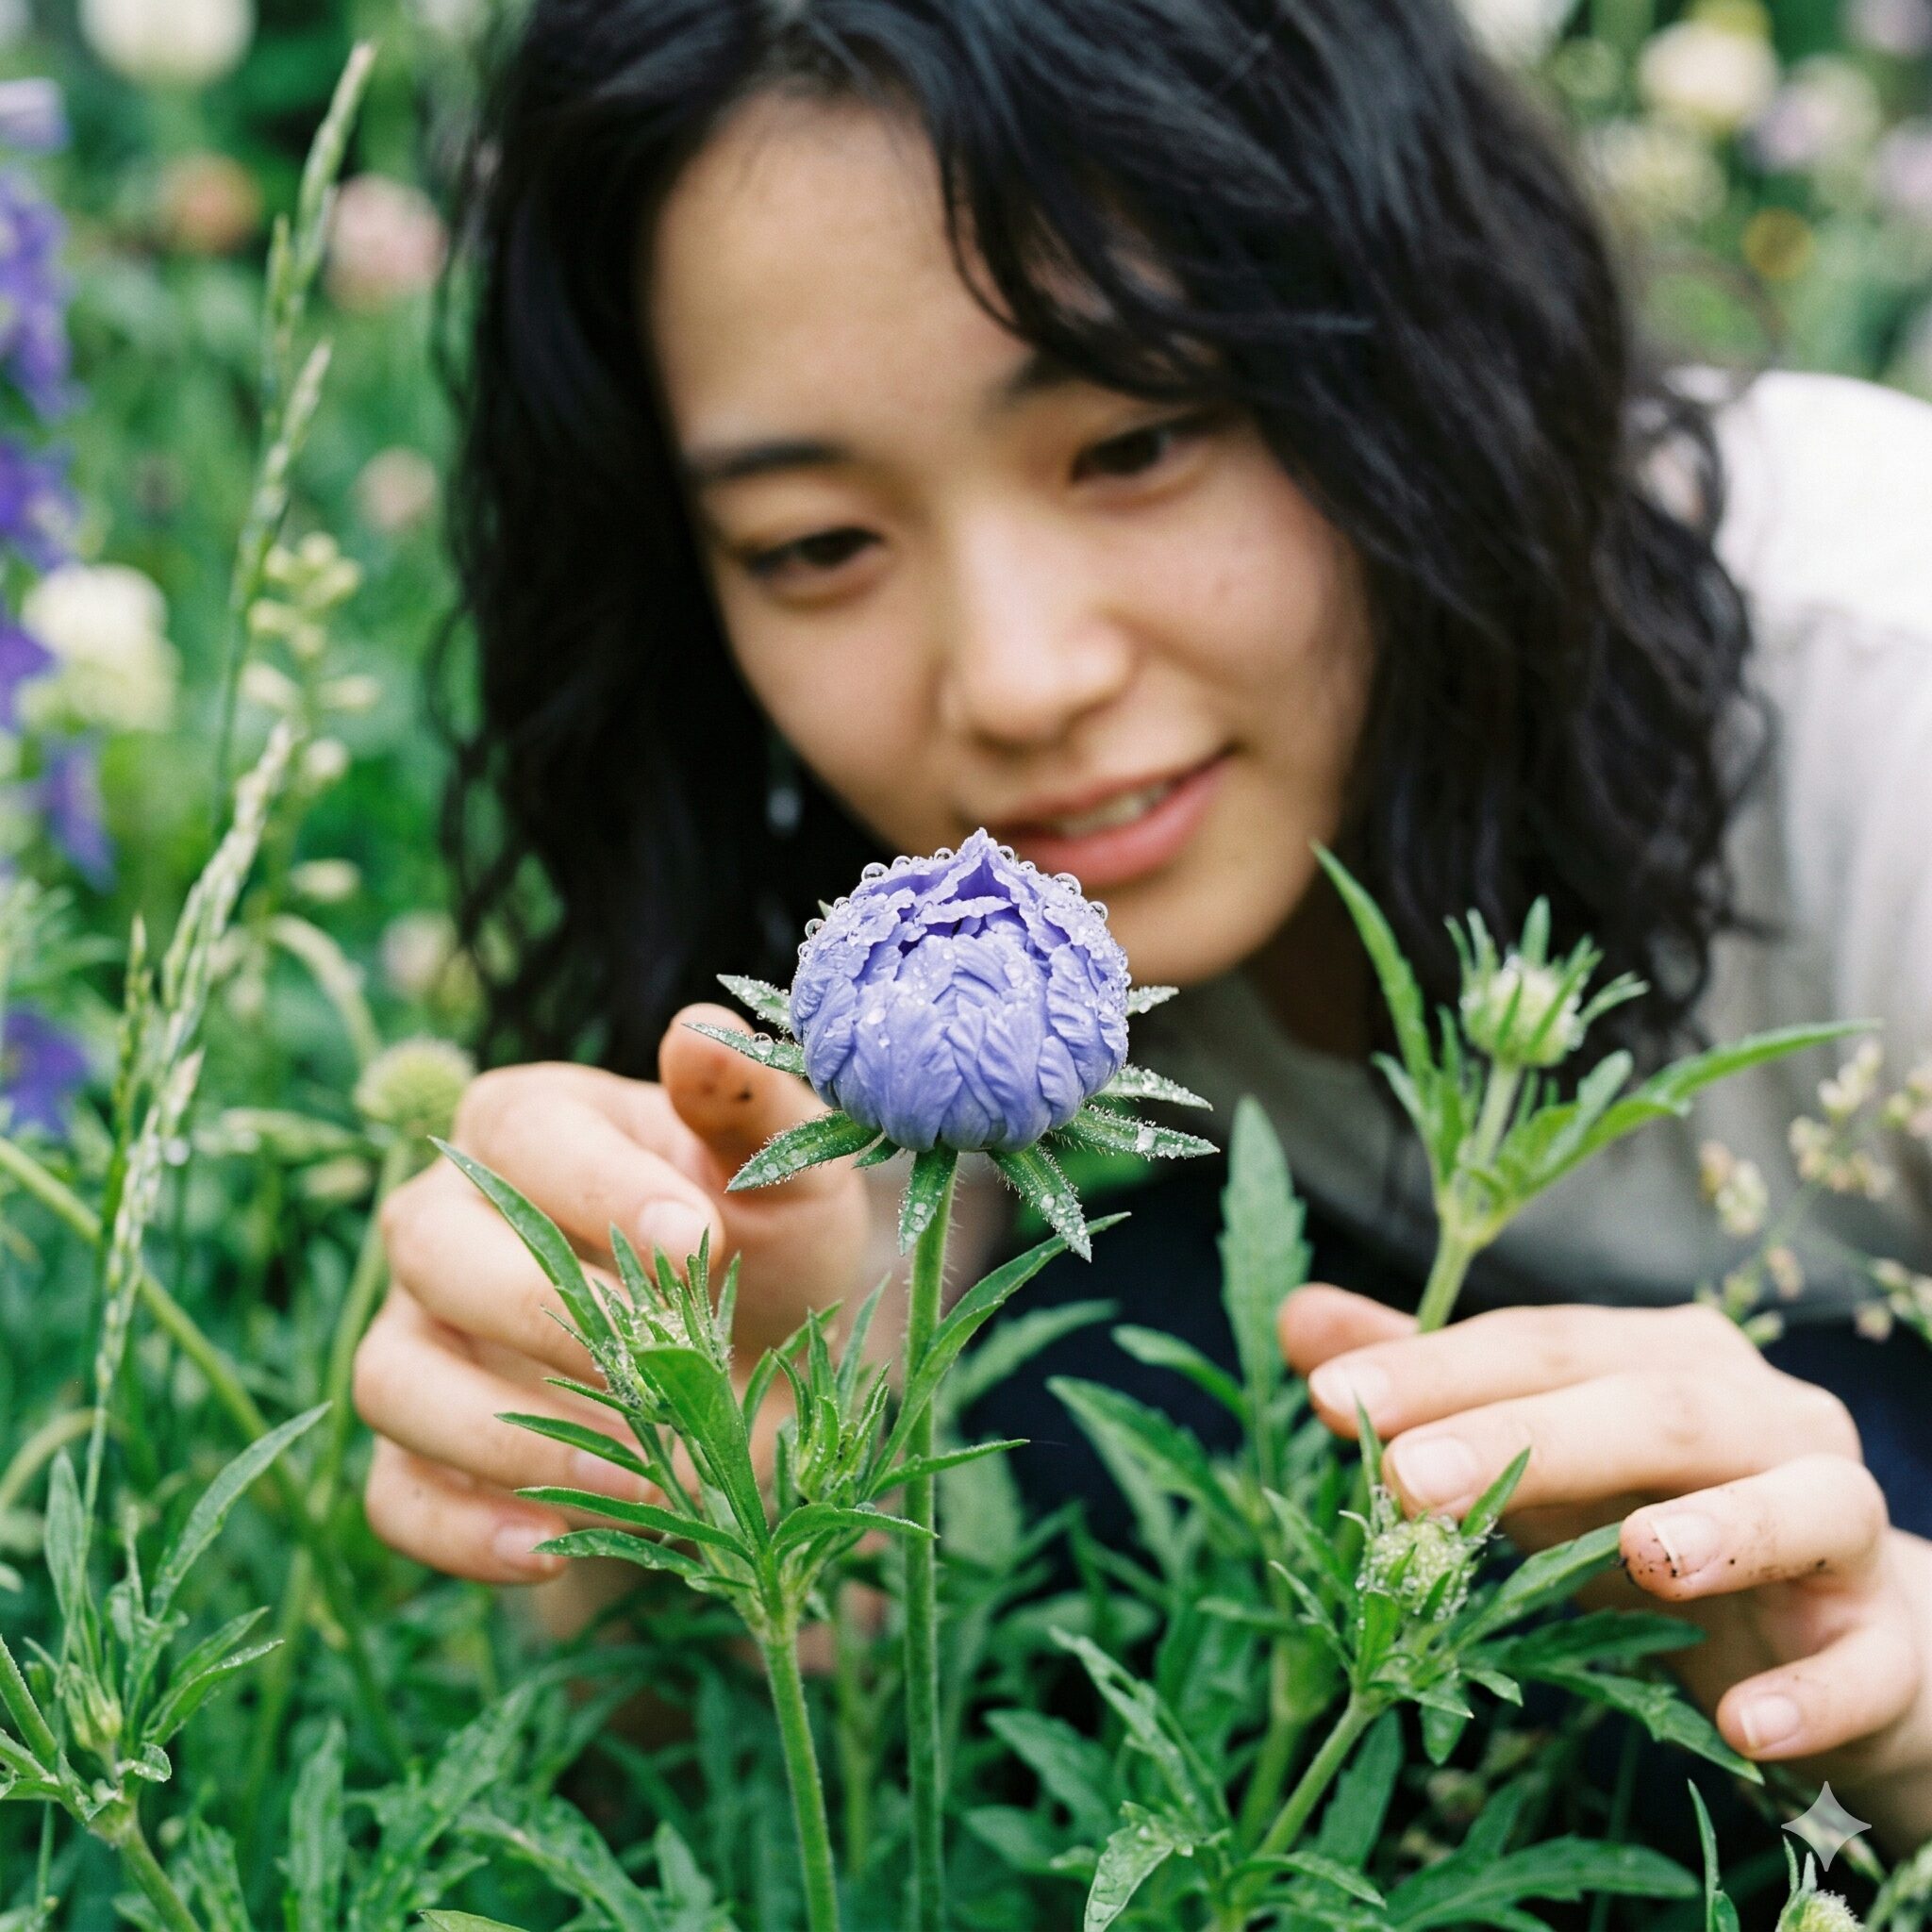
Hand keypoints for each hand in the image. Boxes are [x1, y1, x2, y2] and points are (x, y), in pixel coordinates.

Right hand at [354, 1004, 869, 1585]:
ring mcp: (420, 1339)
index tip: (699, 1241)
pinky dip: (465, 1529)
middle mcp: (449, 1221)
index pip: (521, 1129)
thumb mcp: (793, 1180)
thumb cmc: (773, 1253)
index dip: (598, 1184)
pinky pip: (396, 1496)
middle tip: (658, 1361)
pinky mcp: (421, 1455)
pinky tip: (557, 1543)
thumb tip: (696, 1032)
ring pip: (392, 1375)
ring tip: (631, 1466)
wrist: (774, 1383)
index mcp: (533, 1125)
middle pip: (429, 1245)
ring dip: (502, 1431)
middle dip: (542, 1309)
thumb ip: (753, 1105)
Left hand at [1281, 1287, 1931, 1850]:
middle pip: (1648, 1406)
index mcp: (1666, 1356)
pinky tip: (1744, 1726)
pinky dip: (1815, 1692)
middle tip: (1409, 1477)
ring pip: (1801, 1502)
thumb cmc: (1656, 1519)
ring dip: (1726, 1527)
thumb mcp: (1537, 1456)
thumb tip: (1298, 1320)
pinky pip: (1868, 1663)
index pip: (1541, 1344)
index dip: (1437, 1367)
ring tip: (1647, 1558)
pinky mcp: (1890, 1639)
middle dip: (1526, 1437)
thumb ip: (1430, 1390)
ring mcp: (1843, 1522)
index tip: (1328, 1393)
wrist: (1840, 1634)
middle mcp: (1764, 1415)